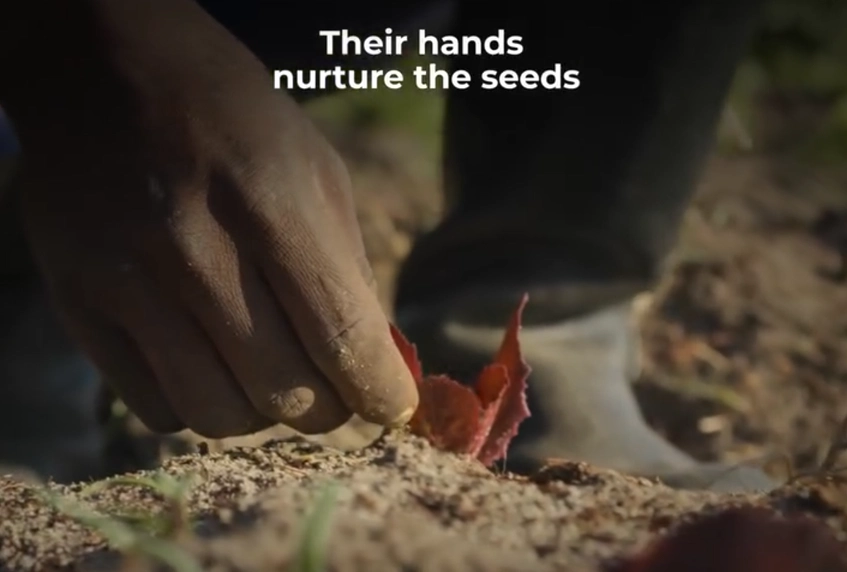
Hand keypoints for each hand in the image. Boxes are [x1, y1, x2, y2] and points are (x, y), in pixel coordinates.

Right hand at [10, 0, 416, 437]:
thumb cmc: (237, 124)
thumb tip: (373, 363)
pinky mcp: (80, 307)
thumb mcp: (317, 172)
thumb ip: (347, 270)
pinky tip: (213, 366)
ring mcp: (127, 281)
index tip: (394, 408)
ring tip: (273, 379)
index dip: (379, 390)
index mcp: (270, 202)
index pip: (340, 335)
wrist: (113, 76)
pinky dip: (202, 404)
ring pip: (219, 415)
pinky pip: (157, 409)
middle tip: (336, 392)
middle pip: (285, 390)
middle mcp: (194, 248)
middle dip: (329, 408)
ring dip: (264, 415)